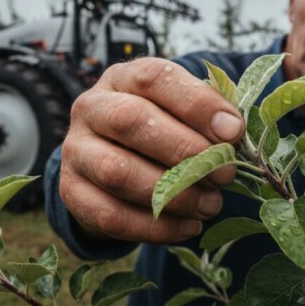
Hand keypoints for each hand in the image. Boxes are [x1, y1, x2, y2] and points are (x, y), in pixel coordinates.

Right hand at [59, 58, 243, 243]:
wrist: (109, 164)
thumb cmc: (159, 130)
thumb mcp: (179, 112)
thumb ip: (206, 116)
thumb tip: (233, 134)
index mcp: (122, 78)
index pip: (154, 78)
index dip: (196, 103)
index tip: (233, 131)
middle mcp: (91, 107)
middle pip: (130, 121)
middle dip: (185, 150)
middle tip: (225, 173)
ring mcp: (75, 150)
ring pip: (117, 171)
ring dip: (173, 193)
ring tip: (210, 204)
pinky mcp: (71, 191)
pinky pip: (110, 214)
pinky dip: (155, 227)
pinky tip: (188, 227)